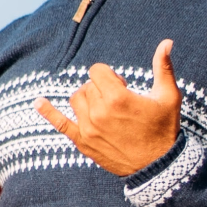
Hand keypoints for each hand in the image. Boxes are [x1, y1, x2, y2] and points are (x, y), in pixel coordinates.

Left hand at [37, 41, 179, 177]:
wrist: (158, 165)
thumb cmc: (164, 128)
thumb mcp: (168, 96)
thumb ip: (163, 67)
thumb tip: (167, 42)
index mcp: (117, 97)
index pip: (97, 71)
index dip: (110, 76)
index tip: (122, 87)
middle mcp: (99, 112)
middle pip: (88, 85)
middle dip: (101, 87)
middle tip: (118, 102)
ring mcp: (88, 128)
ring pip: (76, 99)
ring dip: (87, 98)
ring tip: (102, 107)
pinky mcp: (83, 142)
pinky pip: (60, 124)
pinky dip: (48, 112)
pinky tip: (38, 103)